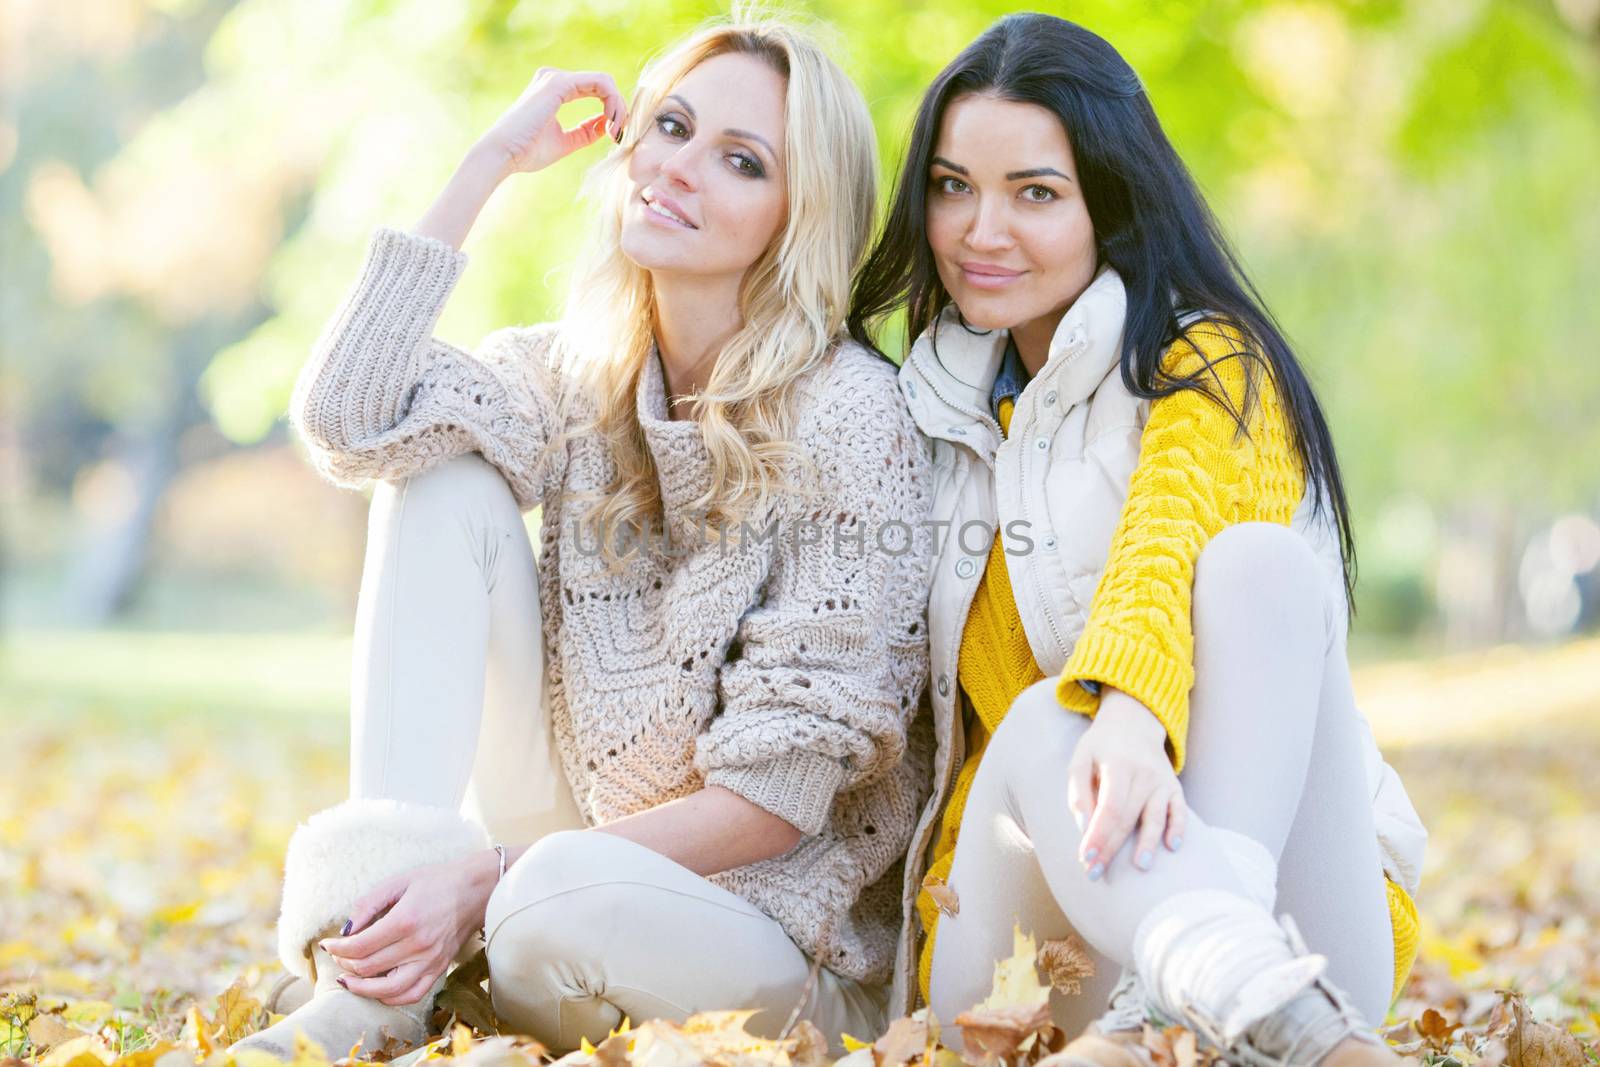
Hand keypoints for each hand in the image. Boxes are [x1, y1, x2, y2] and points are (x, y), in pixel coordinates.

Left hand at [317, 849, 498, 1005]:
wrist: (476, 889)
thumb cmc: (436, 881)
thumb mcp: (398, 882)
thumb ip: (368, 904)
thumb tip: (346, 930)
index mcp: (405, 921)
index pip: (359, 947)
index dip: (336, 949)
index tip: (327, 943)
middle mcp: (418, 945)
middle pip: (368, 968)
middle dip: (345, 964)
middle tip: (338, 955)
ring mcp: (430, 961)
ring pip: (387, 990)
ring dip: (361, 988)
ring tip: (349, 979)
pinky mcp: (439, 969)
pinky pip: (412, 995)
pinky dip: (390, 998)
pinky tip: (377, 988)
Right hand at [476, 66, 629, 176]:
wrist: (502, 154)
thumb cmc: (526, 152)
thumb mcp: (565, 142)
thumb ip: (586, 131)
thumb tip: (608, 125)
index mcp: (554, 89)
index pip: (595, 89)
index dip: (612, 110)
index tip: (615, 136)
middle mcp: (554, 77)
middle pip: (603, 84)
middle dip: (618, 109)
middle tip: (618, 135)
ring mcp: (556, 77)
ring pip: (605, 82)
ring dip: (617, 108)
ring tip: (615, 132)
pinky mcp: (559, 83)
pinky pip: (601, 83)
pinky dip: (612, 103)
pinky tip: (610, 125)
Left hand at [1066, 687, 1186, 878]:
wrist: (1134, 722)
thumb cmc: (1101, 747)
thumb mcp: (1080, 759)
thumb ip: (1078, 792)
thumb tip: (1084, 827)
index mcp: (1117, 765)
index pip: (1108, 807)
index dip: (1098, 834)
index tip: (1085, 858)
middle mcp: (1143, 774)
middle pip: (1128, 817)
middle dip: (1112, 848)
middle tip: (1096, 874)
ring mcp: (1162, 781)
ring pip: (1156, 817)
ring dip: (1149, 843)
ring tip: (1141, 866)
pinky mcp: (1175, 787)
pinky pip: (1180, 811)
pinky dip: (1178, 828)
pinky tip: (1172, 846)